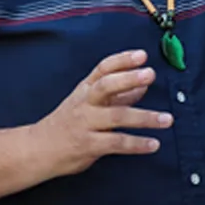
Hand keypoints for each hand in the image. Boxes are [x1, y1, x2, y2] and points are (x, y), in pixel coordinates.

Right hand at [30, 50, 170, 178]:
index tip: (142, 55)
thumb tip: (142, 86)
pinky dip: (136, 144)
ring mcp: (86, 123)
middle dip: (129, 78)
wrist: (38, 149)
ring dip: (144, 117)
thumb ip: (116, 96)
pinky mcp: (88, 145)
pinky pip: (116, 143)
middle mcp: (85, 103)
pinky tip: (153, 144)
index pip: (103, 69)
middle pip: (106, 86)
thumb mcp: (89, 104)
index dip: (123, 60)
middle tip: (150, 74)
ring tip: (167, 119)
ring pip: (116, 116)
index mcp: (85, 89)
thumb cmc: (68, 124)